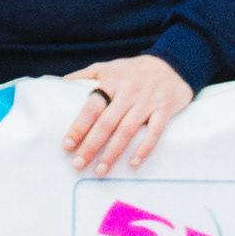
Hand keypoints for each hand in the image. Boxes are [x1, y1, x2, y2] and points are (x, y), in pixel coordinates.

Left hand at [64, 54, 192, 174]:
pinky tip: (133, 164)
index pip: (91, 107)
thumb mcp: (109, 67)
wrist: (173, 65)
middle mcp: (129, 91)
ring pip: (128, 131)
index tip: (67, 145)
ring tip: (100, 170)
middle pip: (107, 123)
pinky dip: (144, 149)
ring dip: (113, 153)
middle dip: (91, 146)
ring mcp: (148, 101)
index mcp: (112, 81)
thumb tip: (61, 84)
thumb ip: (86, 75)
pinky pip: (154, 132)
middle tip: (78, 164)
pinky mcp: (165, 109)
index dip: (78, 127)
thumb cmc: (133, 70)